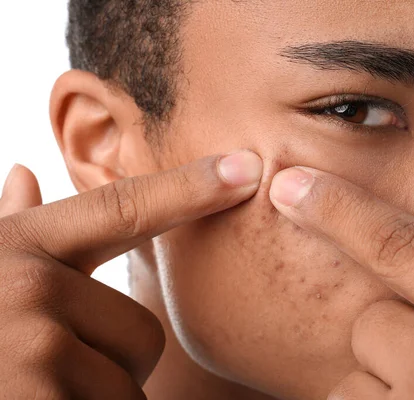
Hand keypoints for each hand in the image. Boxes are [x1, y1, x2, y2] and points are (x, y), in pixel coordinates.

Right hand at [0, 151, 261, 398]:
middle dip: (109, 364)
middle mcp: (28, 286)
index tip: (246, 169)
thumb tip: (23, 171)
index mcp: (20, 248)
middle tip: (46, 370)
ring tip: (33, 390)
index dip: (190, 188)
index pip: (125, 208)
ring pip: (128, 386)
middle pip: (144, 333)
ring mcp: (31, 348)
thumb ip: (9, 229)